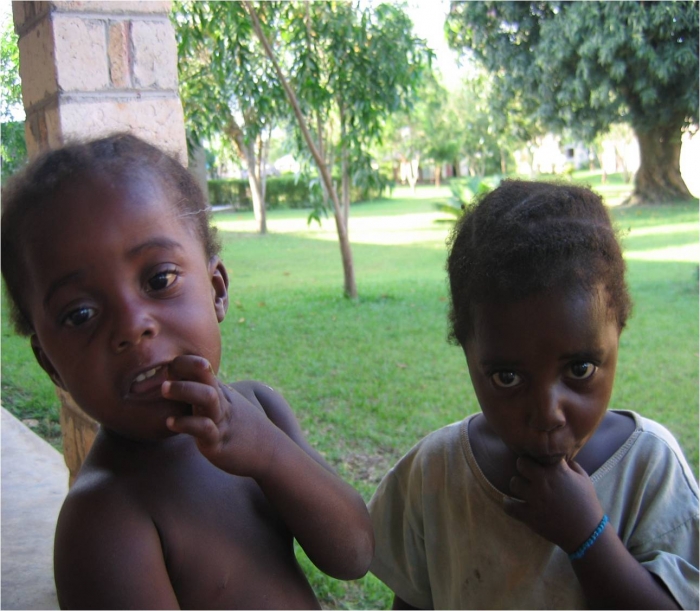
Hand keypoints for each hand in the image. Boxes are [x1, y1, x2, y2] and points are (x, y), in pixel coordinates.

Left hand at [162, 355, 276, 476]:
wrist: (271, 451)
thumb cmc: (242, 429)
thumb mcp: (226, 406)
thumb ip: (207, 395)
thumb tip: (184, 387)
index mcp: (220, 392)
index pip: (201, 369)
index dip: (183, 363)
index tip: (165, 366)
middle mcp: (221, 402)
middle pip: (205, 377)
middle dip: (184, 369)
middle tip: (162, 371)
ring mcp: (221, 420)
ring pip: (207, 398)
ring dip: (185, 390)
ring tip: (164, 389)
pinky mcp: (219, 442)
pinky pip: (205, 429)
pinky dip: (187, 424)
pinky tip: (171, 423)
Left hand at [503, 456, 604, 553]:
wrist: (587, 533)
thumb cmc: (587, 504)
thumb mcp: (584, 479)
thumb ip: (571, 465)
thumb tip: (560, 457)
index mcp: (557, 471)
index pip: (537, 453)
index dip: (536, 457)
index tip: (537, 461)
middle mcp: (544, 482)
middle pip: (521, 463)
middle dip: (523, 467)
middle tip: (526, 473)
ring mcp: (536, 499)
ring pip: (513, 483)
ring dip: (517, 485)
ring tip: (521, 489)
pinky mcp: (530, 516)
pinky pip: (509, 506)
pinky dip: (508, 504)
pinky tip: (510, 502)